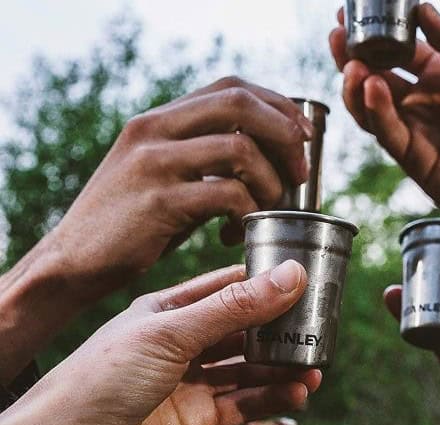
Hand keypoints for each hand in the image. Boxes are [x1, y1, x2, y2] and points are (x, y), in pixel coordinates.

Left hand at [17, 260, 319, 424]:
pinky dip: (272, 399)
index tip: (305, 279)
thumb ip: (236, 307)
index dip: (265, 283)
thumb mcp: (173, 332)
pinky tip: (297, 395)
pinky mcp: (198, 421)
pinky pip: (244, 405)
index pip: (227, 288)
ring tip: (315, 368)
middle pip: (244, 332)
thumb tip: (291, 276)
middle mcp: (182, 345)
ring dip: (281, 369)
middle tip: (318, 329)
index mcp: (169, 311)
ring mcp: (191, 384)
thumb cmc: (103, 379)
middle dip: (280, 331)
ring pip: (248, 371)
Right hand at [50, 77, 312, 298]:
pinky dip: (247, 214)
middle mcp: (154, 129)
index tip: (302, 135)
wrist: (74, 260)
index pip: (230, 87)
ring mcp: (155, 163)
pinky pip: (227, 195)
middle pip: (239, 103)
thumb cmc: (132, 222)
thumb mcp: (164, 175)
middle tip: (299, 173)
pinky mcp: (159, 201)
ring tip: (268, 209)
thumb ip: (203, 158)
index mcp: (159, 119)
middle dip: (284, 134)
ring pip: (240, 149)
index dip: (276, 105)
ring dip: (270, 182)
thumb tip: (266, 158)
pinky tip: (235, 234)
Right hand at [330, 4, 439, 232]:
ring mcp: (420, 134)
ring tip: (351, 65)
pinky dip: (377, 113)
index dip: (377, 33)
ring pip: (374, 109)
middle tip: (337, 36)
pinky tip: (371, 88)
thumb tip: (423, 10)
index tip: (351, 14)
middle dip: (354, 57)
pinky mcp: (419, 163)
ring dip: (357, 87)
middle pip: (378, 78)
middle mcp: (426, 104)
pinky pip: (391, 135)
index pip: (402, 51)